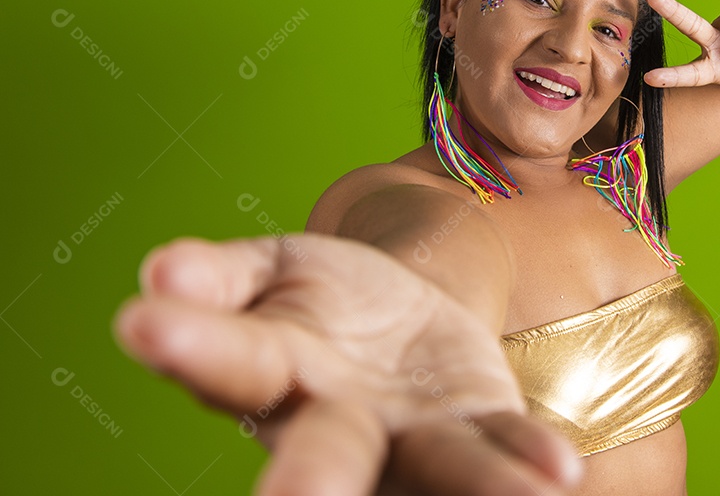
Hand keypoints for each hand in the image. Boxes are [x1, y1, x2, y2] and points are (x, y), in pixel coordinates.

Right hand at [113, 234, 581, 494]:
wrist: (406, 313)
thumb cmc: (326, 299)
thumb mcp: (276, 267)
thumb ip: (224, 276)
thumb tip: (158, 270)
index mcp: (276, 368)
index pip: (230, 357)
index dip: (191, 342)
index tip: (140, 323)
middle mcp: (338, 421)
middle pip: (323, 452)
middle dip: (310, 478)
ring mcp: (410, 437)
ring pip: (430, 464)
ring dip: (470, 481)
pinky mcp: (474, 428)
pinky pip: (499, 446)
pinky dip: (524, 460)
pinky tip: (558, 477)